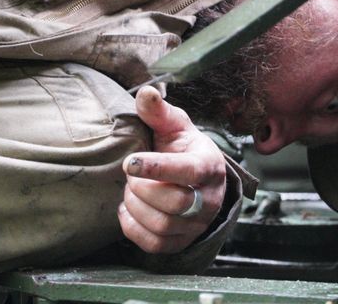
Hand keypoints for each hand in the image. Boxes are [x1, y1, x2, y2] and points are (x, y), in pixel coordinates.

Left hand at [118, 86, 226, 252]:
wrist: (199, 180)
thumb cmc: (184, 149)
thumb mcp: (175, 126)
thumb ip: (159, 111)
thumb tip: (145, 93)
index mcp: (208, 166)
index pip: (187, 171)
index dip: (156, 168)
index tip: (129, 163)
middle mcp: (209, 198)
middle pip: (175, 202)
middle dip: (143, 189)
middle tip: (131, 176)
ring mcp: (197, 224)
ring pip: (162, 225)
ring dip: (136, 207)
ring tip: (132, 191)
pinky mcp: (182, 241)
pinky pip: (154, 243)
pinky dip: (133, 226)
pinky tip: (130, 208)